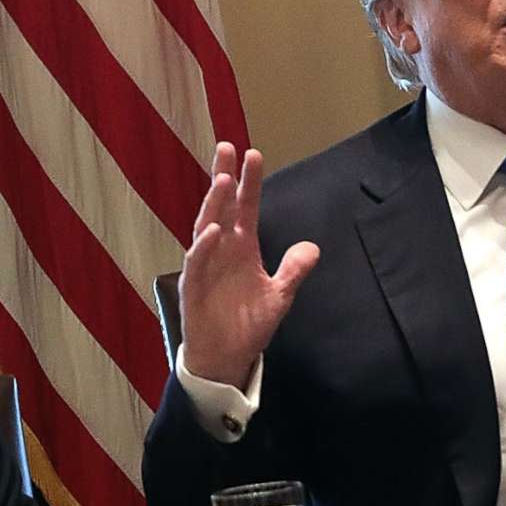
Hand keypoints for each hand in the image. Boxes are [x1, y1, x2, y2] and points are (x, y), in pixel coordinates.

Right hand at [179, 143, 319, 387]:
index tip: (253, 154)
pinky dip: (204, 246)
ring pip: (206, 227)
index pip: (246, 207)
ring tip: (223, 180)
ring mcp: (205, 265)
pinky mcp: (193, 286)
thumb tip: (312, 247)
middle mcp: (222, 250)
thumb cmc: (247, 324)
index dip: (249, 182)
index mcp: (242, 247)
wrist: (226, 358)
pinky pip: (197, 262)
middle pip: (221, 206)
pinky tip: (214, 230)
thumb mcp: (279, 297)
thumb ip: (294, 271)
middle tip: (227, 147)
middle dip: (224, 177)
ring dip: (214, 204)